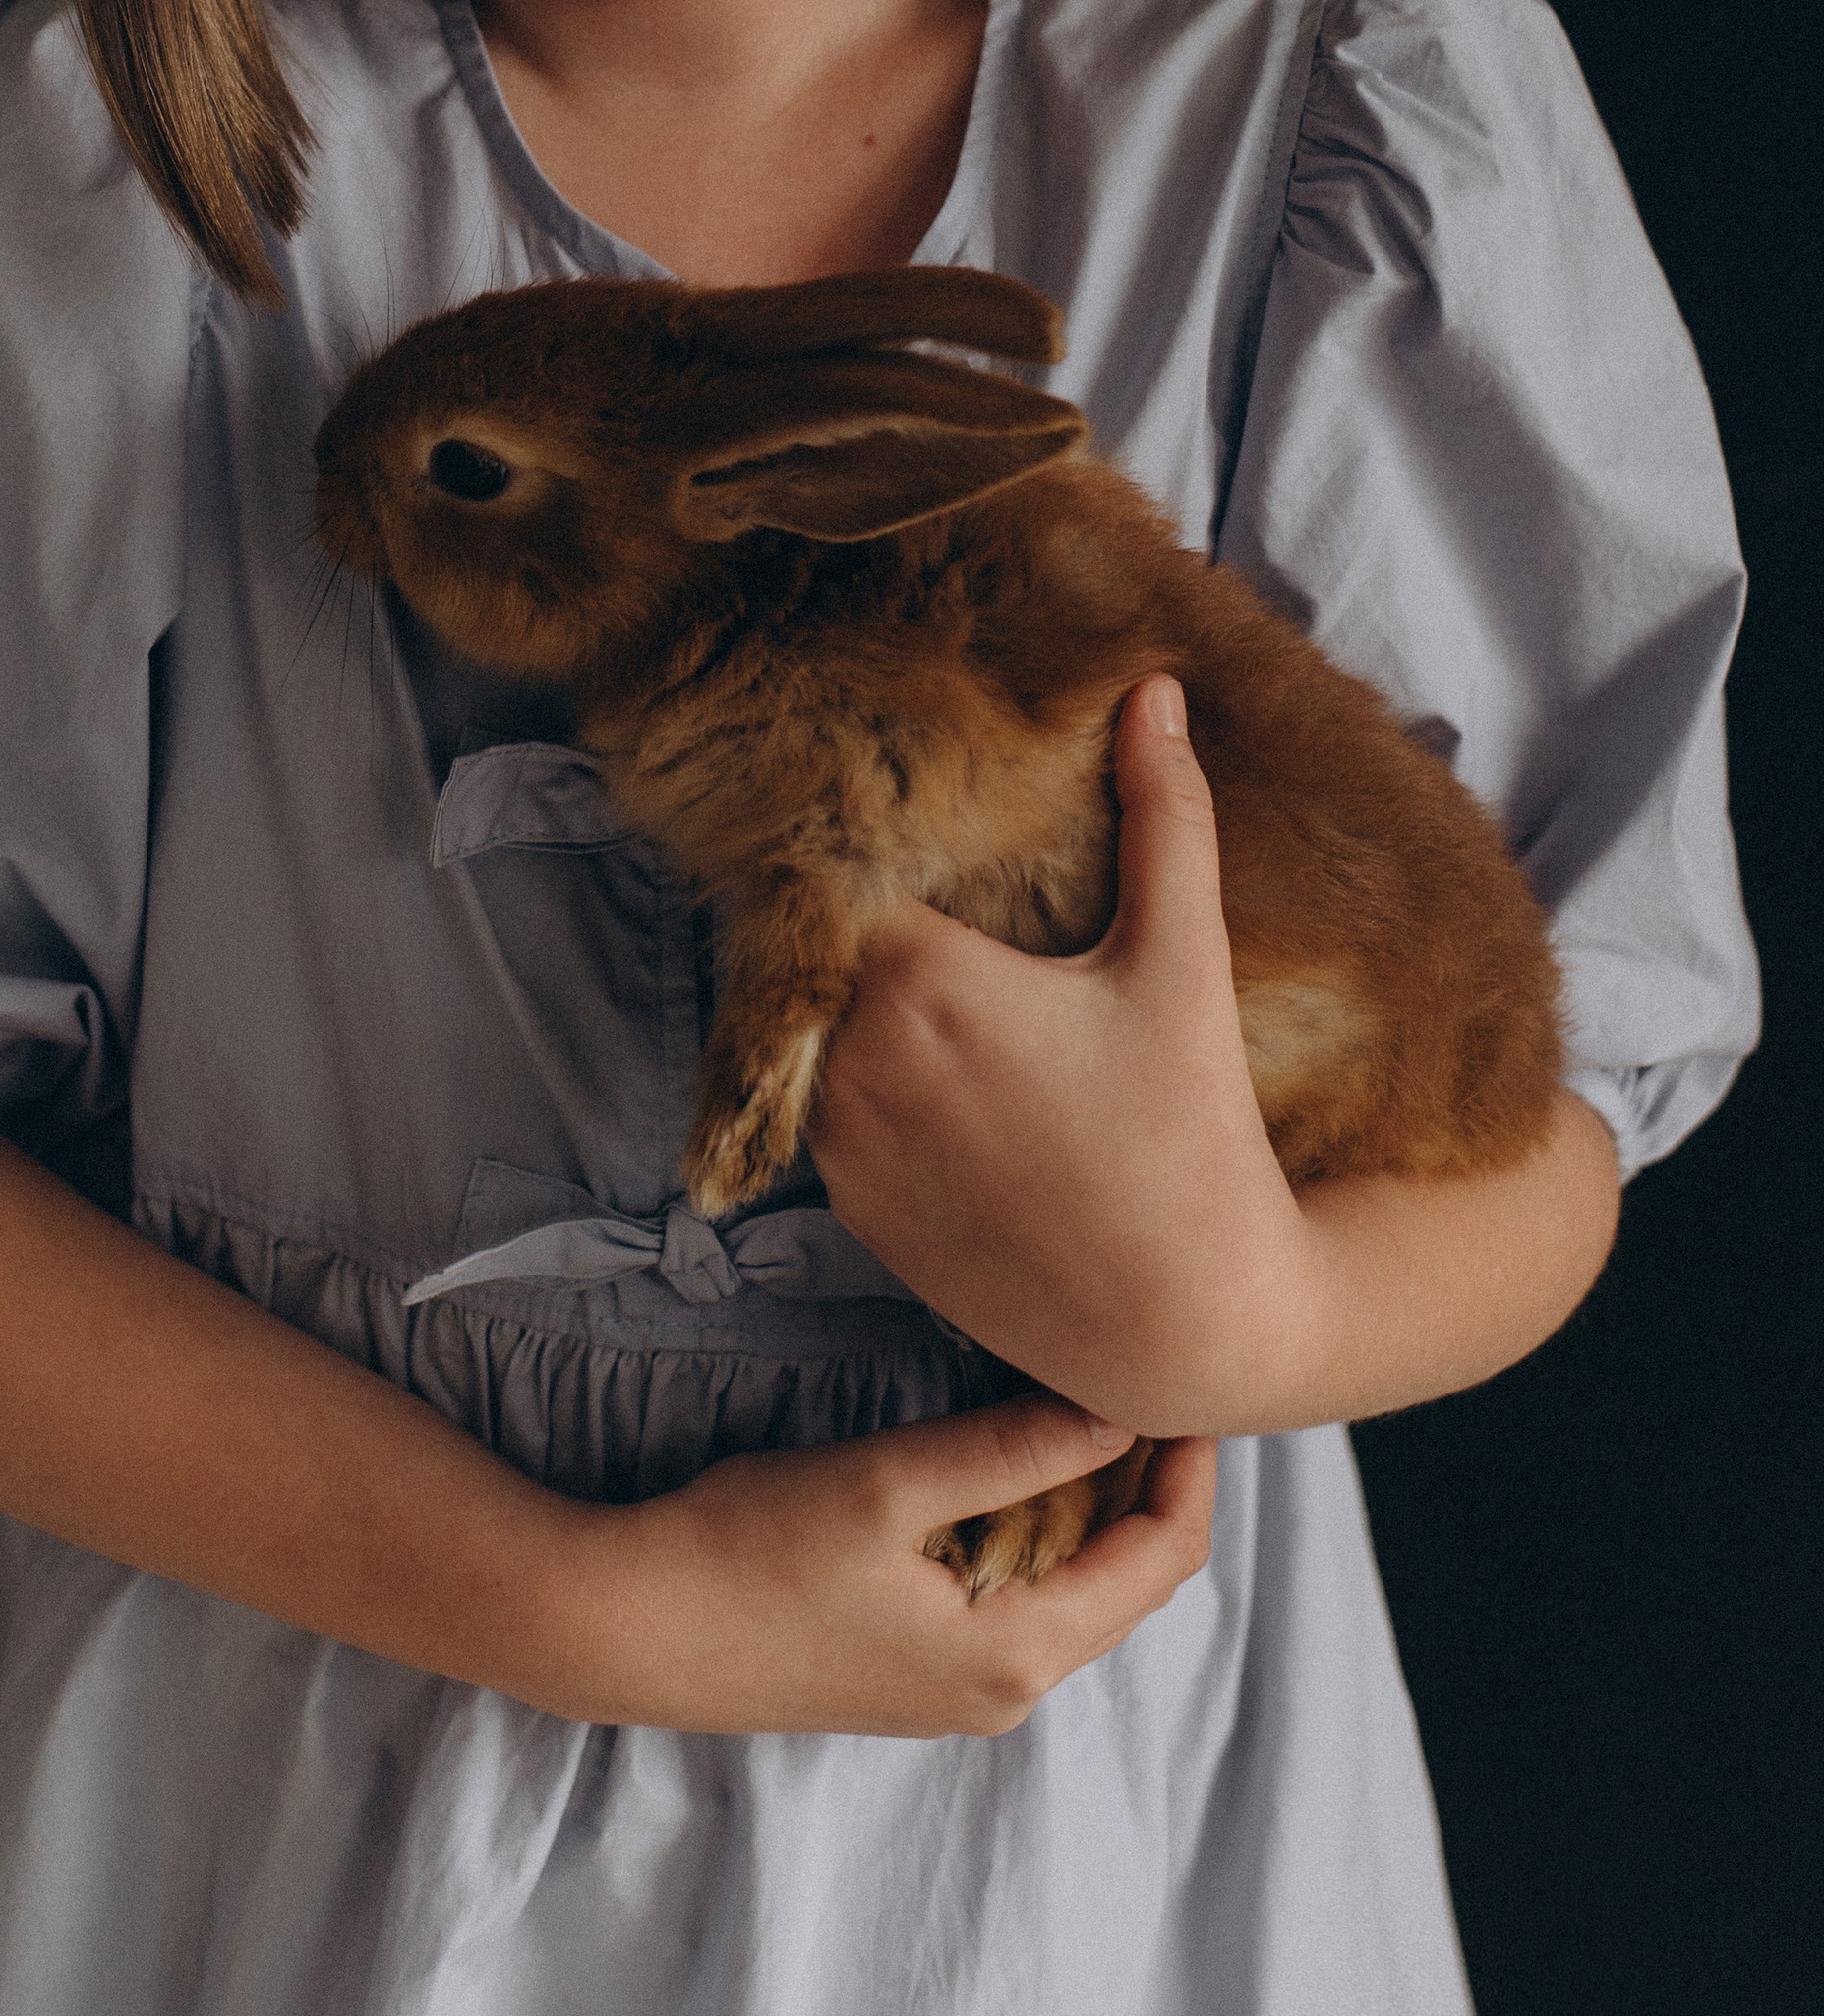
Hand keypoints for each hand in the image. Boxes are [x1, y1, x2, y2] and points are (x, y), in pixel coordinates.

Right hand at [546, 1396, 1215, 1736]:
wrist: (635, 1630)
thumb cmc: (753, 1551)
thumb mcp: (888, 1483)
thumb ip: (1010, 1450)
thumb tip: (1121, 1412)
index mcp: (1015, 1654)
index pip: (1159, 1563)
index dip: (1189, 1469)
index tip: (1188, 1380)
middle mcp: (1004, 1690)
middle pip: (1129, 1584)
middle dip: (1152, 1483)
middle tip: (1148, 1378)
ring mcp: (959, 1691)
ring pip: (1076, 1592)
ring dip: (1096, 1504)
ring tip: (1091, 1404)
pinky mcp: (917, 1674)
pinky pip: (1021, 1601)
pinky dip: (1042, 1532)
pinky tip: (1014, 1465)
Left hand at [810, 676, 1319, 1436]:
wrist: (1186, 1327)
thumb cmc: (1194, 1139)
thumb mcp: (1183, 963)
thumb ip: (1164, 815)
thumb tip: (1156, 687)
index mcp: (918, 981)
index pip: (843, 863)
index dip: (871, 829)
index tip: (902, 803)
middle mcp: (852, 1061)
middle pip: (828, 945)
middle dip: (873, 912)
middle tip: (933, 882)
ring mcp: (840, 1146)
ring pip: (821, 1028)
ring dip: (863, 1001)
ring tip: (941, 974)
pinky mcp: (850, 1213)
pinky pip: (831, 1109)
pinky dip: (869, 1080)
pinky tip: (945, 1072)